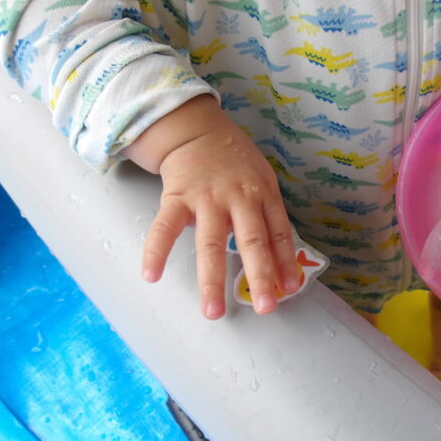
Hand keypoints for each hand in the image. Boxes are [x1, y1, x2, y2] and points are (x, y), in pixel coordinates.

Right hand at [123, 95, 299, 318]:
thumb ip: (268, 215)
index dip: (285, 261)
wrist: (196, 129)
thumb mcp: (262, 180)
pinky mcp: (176, 196)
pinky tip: (151, 275)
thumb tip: (280, 259)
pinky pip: (165, 227)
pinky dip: (156, 251)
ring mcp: (207, 198)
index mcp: (263, 194)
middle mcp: (238, 197)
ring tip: (211, 311)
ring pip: (210, 243)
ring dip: (211, 279)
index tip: (290, 289)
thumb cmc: (234, 162)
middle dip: (260, 276)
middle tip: (266, 308)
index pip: (279, 233)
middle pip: (252, 241)